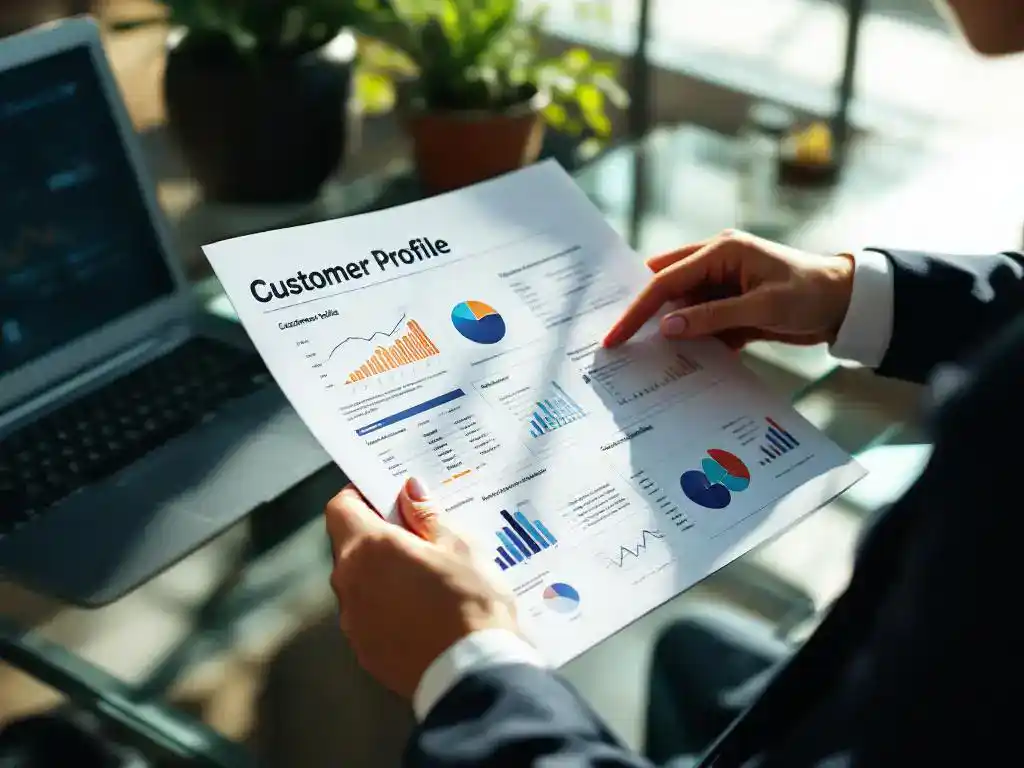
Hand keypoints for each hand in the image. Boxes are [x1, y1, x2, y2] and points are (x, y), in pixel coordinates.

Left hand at [324, 478, 519, 698]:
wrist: (474, 674)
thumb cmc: (470, 603)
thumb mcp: (460, 547)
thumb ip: (427, 517)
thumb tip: (410, 493)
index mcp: (369, 549)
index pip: (340, 508)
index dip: (360, 497)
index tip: (385, 496)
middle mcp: (350, 584)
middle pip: (350, 546)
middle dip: (378, 536)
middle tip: (418, 534)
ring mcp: (354, 622)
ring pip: (360, 584)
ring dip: (383, 575)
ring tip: (427, 578)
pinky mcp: (365, 652)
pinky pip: (370, 617)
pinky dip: (388, 609)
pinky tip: (424, 613)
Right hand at [603, 230, 854, 348]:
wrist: (847, 304)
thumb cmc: (811, 294)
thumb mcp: (762, 307)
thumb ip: (712, 317)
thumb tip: (668, 327)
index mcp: (719, 252)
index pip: (665, 280)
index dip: (638, 309)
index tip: (616, 335)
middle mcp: (715, 264)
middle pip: (665, 287)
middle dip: (642, 314)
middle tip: (617, 342)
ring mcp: (722, 286)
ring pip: (681, 308)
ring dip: (669, 332)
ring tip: (645, 360)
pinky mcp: (730, 307)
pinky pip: (700, 324)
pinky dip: (692, 341)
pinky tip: (681, 362)